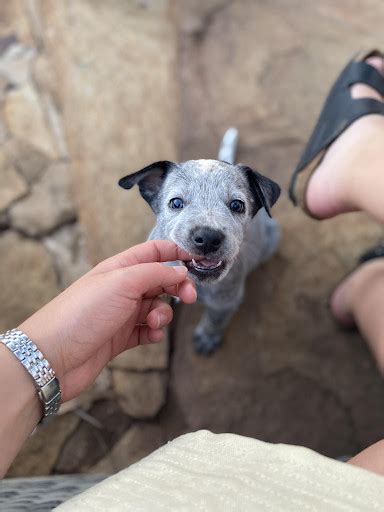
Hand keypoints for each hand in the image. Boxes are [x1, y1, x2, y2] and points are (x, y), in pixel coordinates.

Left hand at [18, 240, 196, 401]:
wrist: (53, 357)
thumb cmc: (81, 313)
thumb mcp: (122, 283)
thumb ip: (155, 273)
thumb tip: (180, 272)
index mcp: (120, 268)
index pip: (154, 252)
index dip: (177, 253)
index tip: (197, 261)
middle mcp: (121, 288)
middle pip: (160, 280)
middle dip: (177, 287)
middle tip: (189, 297)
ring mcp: (121, 313)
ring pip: (156, 308)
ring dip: (163, 315)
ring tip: (153, 324)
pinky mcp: (120, 337)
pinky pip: (147, 331)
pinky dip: (153, 333)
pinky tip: (149, 336)